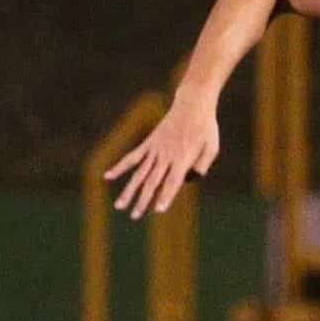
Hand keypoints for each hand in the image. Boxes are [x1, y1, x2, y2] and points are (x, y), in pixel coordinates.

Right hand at [105, 91, 219, 219]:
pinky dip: (120, 167)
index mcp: (183, 158)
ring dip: (129, 190)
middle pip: (153, 181)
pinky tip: (107, 176)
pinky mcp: (149, 143)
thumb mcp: (212, 147)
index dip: (166, 196)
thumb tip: (192, 179)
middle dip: (143, 200)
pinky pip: (132, 157)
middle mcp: (166, 155)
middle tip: (134, 216)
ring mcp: (155, 149)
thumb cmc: (206, 127)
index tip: (158, 210)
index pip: (173, 181)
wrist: (192, 104)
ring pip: (140, 173)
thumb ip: (203, 164)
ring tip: (119, 206)